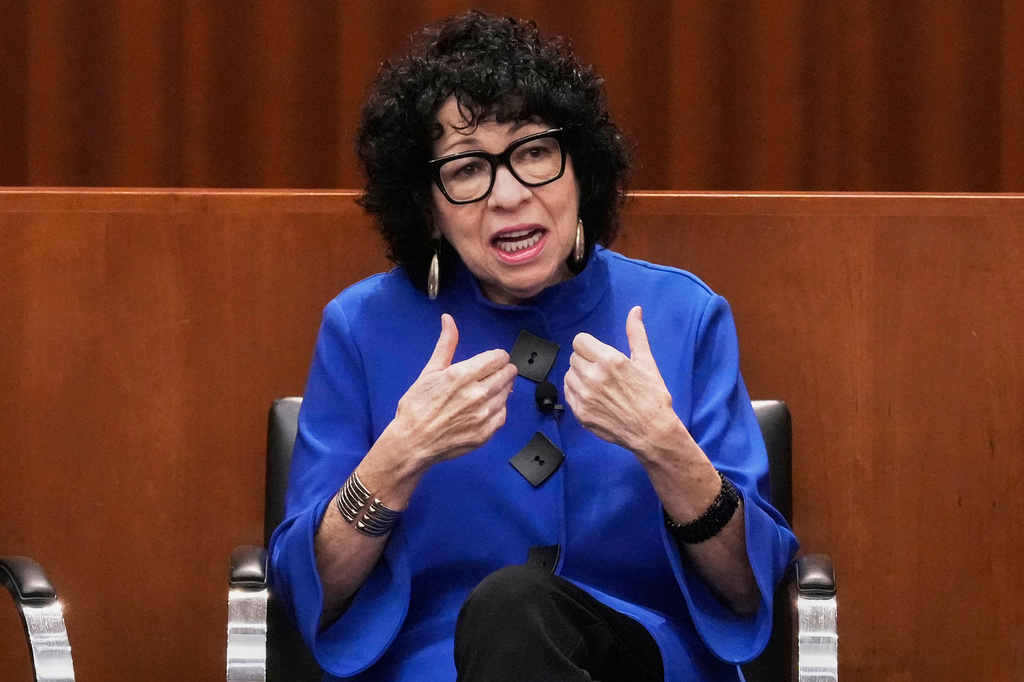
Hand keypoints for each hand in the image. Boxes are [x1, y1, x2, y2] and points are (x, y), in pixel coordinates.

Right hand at [391, 314, 516, 465]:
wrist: (413, 443)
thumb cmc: (417, 407)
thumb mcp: (429, 372)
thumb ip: (446, 345)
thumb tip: (449, 320)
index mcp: (462, 375)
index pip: (498, 358)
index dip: (497, 357)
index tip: (492, 360)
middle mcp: (477, 394)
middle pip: (507, 373)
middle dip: (502, 370)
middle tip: (491, 374)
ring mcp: (483, 415)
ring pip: (507, 393)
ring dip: (501, 389)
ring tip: (484, 391)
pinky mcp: (486, 433)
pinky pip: (503, 414)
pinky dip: (497, 409)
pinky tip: (483, 408)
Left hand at [563, 306, 685, 457]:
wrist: (652, 432)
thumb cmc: (653, 397)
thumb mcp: (646, 362)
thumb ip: (636, 334)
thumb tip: (635, 310)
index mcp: (609, 360)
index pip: (579, 341)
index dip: (588, 346)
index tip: (598, 354)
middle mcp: (593, 377)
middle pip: (574, 357)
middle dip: (586, 360)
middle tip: (601, 371)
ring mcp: (584, 396)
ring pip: (569, 375)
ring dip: (579, 376)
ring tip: (597, 385)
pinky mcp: (580, 413)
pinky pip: (568, 393)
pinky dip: (577, 392)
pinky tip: (593, 397)